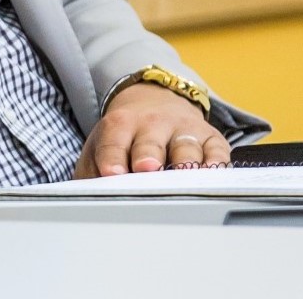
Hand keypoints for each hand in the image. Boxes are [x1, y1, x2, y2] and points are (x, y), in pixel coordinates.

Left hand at [73, 83, 230, 177]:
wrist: (154, 102)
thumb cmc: (124, 138)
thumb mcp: (101, 148)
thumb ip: (91, 173)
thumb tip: (85, 201)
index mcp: (120, 125)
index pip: (113, 142)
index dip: (112, 157)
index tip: (111, 173)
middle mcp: (152, 124)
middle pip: (150, 142)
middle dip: (148, 154)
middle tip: (145, 168)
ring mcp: (183, 130)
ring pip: (185, 147)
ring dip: (185, 161)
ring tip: (183, 176)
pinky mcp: (210, 138)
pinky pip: (217, 152)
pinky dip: (217, 164)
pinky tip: (212, 175)